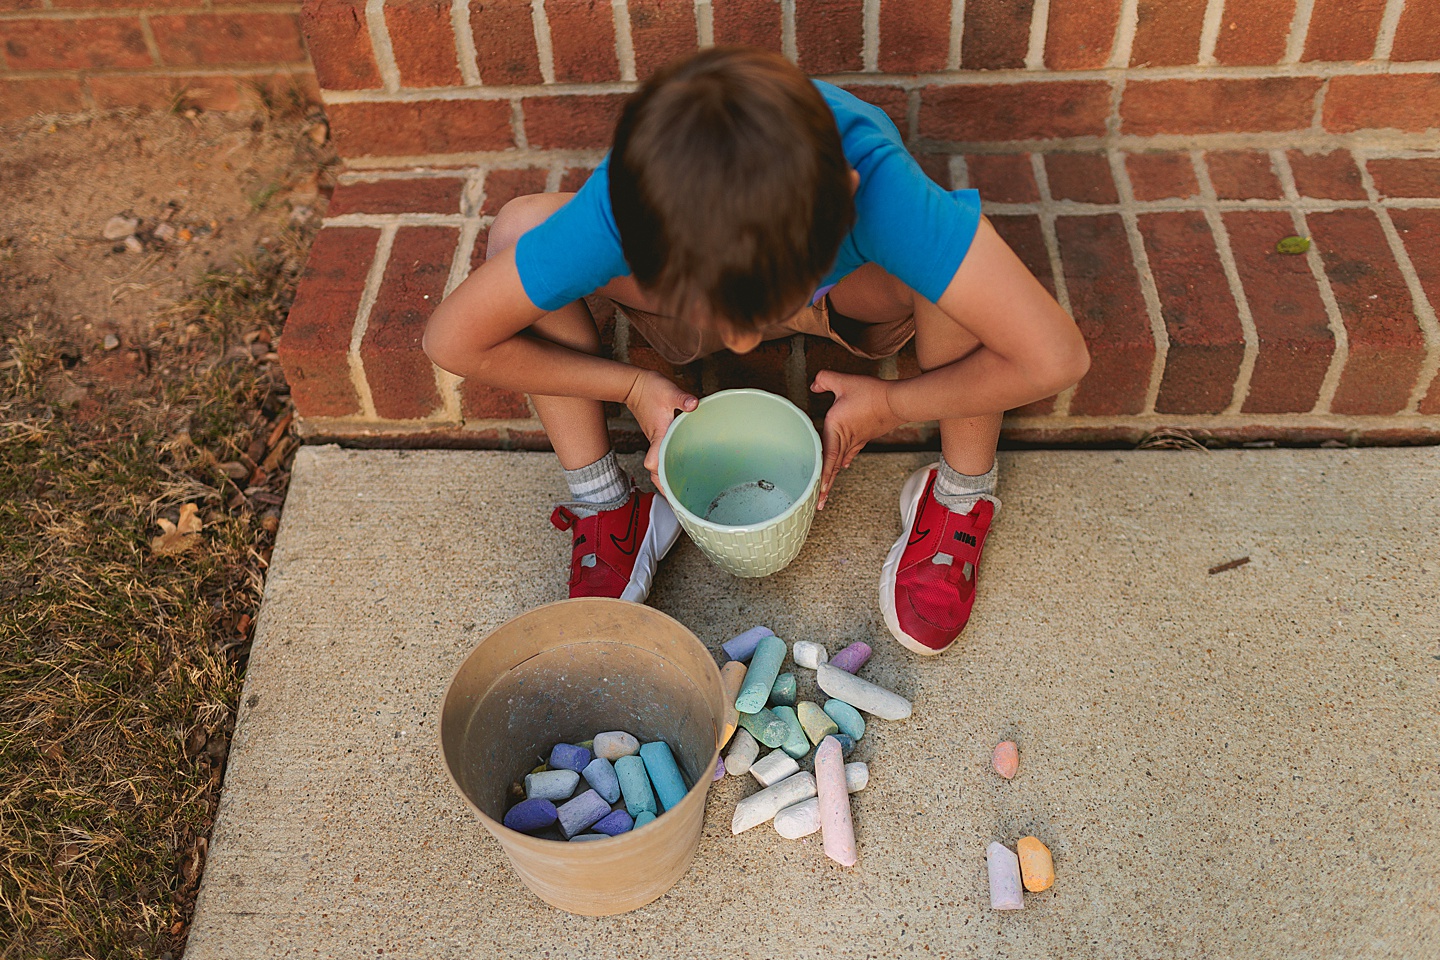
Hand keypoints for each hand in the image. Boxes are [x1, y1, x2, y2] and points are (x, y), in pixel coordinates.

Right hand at [625, 370, 697, 491]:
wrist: (634, 384)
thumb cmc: (650, 389)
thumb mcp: (669, 392)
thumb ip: (681, 398)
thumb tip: (693, 404)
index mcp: (659, 434)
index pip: (655, 462)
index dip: (662, 476)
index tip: (672, 489)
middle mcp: (655, 442)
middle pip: (656, 473)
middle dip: (666, 490)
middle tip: (680, 505)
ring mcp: (655, 441)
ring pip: (658, 468)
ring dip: (666, 481)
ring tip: (681, 496)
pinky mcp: (657, 438)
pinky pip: (661, 460)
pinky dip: (668, 469)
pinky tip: (680, 472)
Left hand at [810, 370, 902, 509]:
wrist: (898, 401)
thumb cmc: (872, 393)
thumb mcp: (844, 382)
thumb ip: (825, 379)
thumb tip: (814, 385)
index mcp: (836, 428)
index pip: (826, 456)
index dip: (821, 474)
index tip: (818, 490)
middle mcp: (846, 438)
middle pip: (833, 466)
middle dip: (825, 486)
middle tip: (818, 503)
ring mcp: (857, 440)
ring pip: (841, 462)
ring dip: (833, 476)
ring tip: (826, 491)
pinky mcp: (864, 436)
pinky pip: (851, 453)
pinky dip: (844, 462)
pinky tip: (843, 466)